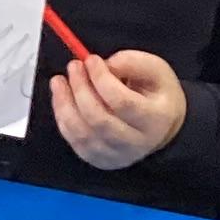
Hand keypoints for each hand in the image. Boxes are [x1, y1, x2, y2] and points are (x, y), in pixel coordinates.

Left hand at [48, 48, 186, 169]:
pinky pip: (74, 140)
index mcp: (155, 119)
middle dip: (80, 89)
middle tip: (74, 66)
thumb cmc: (155, 93)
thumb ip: (131, 62)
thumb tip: (102, 65)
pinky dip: (63, 117)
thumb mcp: (155, 69)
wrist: (160, 126)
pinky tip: (61, 98)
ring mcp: (116, 156)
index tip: (91, 59)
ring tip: (59, 81)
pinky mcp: (99, 160)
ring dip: (64, 104)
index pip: (122, 102)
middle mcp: (137, 143)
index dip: (101, 79)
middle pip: (99, 120)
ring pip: (82, 133)